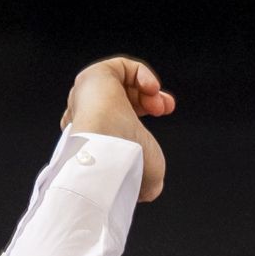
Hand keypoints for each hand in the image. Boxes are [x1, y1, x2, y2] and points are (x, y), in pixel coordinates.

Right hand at [65, 57, 171, 202]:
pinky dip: (141, 73)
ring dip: (145, 89)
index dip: (147, 107)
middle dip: (150, 98)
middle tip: (166, 107)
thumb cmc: (125, 168)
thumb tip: (150, 189)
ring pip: (120, 82)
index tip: (166, 111)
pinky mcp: (92, 79)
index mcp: (98, 137)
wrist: (110, 156)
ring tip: (157, 101)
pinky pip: (119, 67)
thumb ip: (148, 179)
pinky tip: (151, 88)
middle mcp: (89, 116)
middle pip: (122, 96)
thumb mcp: (146, 177)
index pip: (121, 113)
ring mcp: (88, 96)